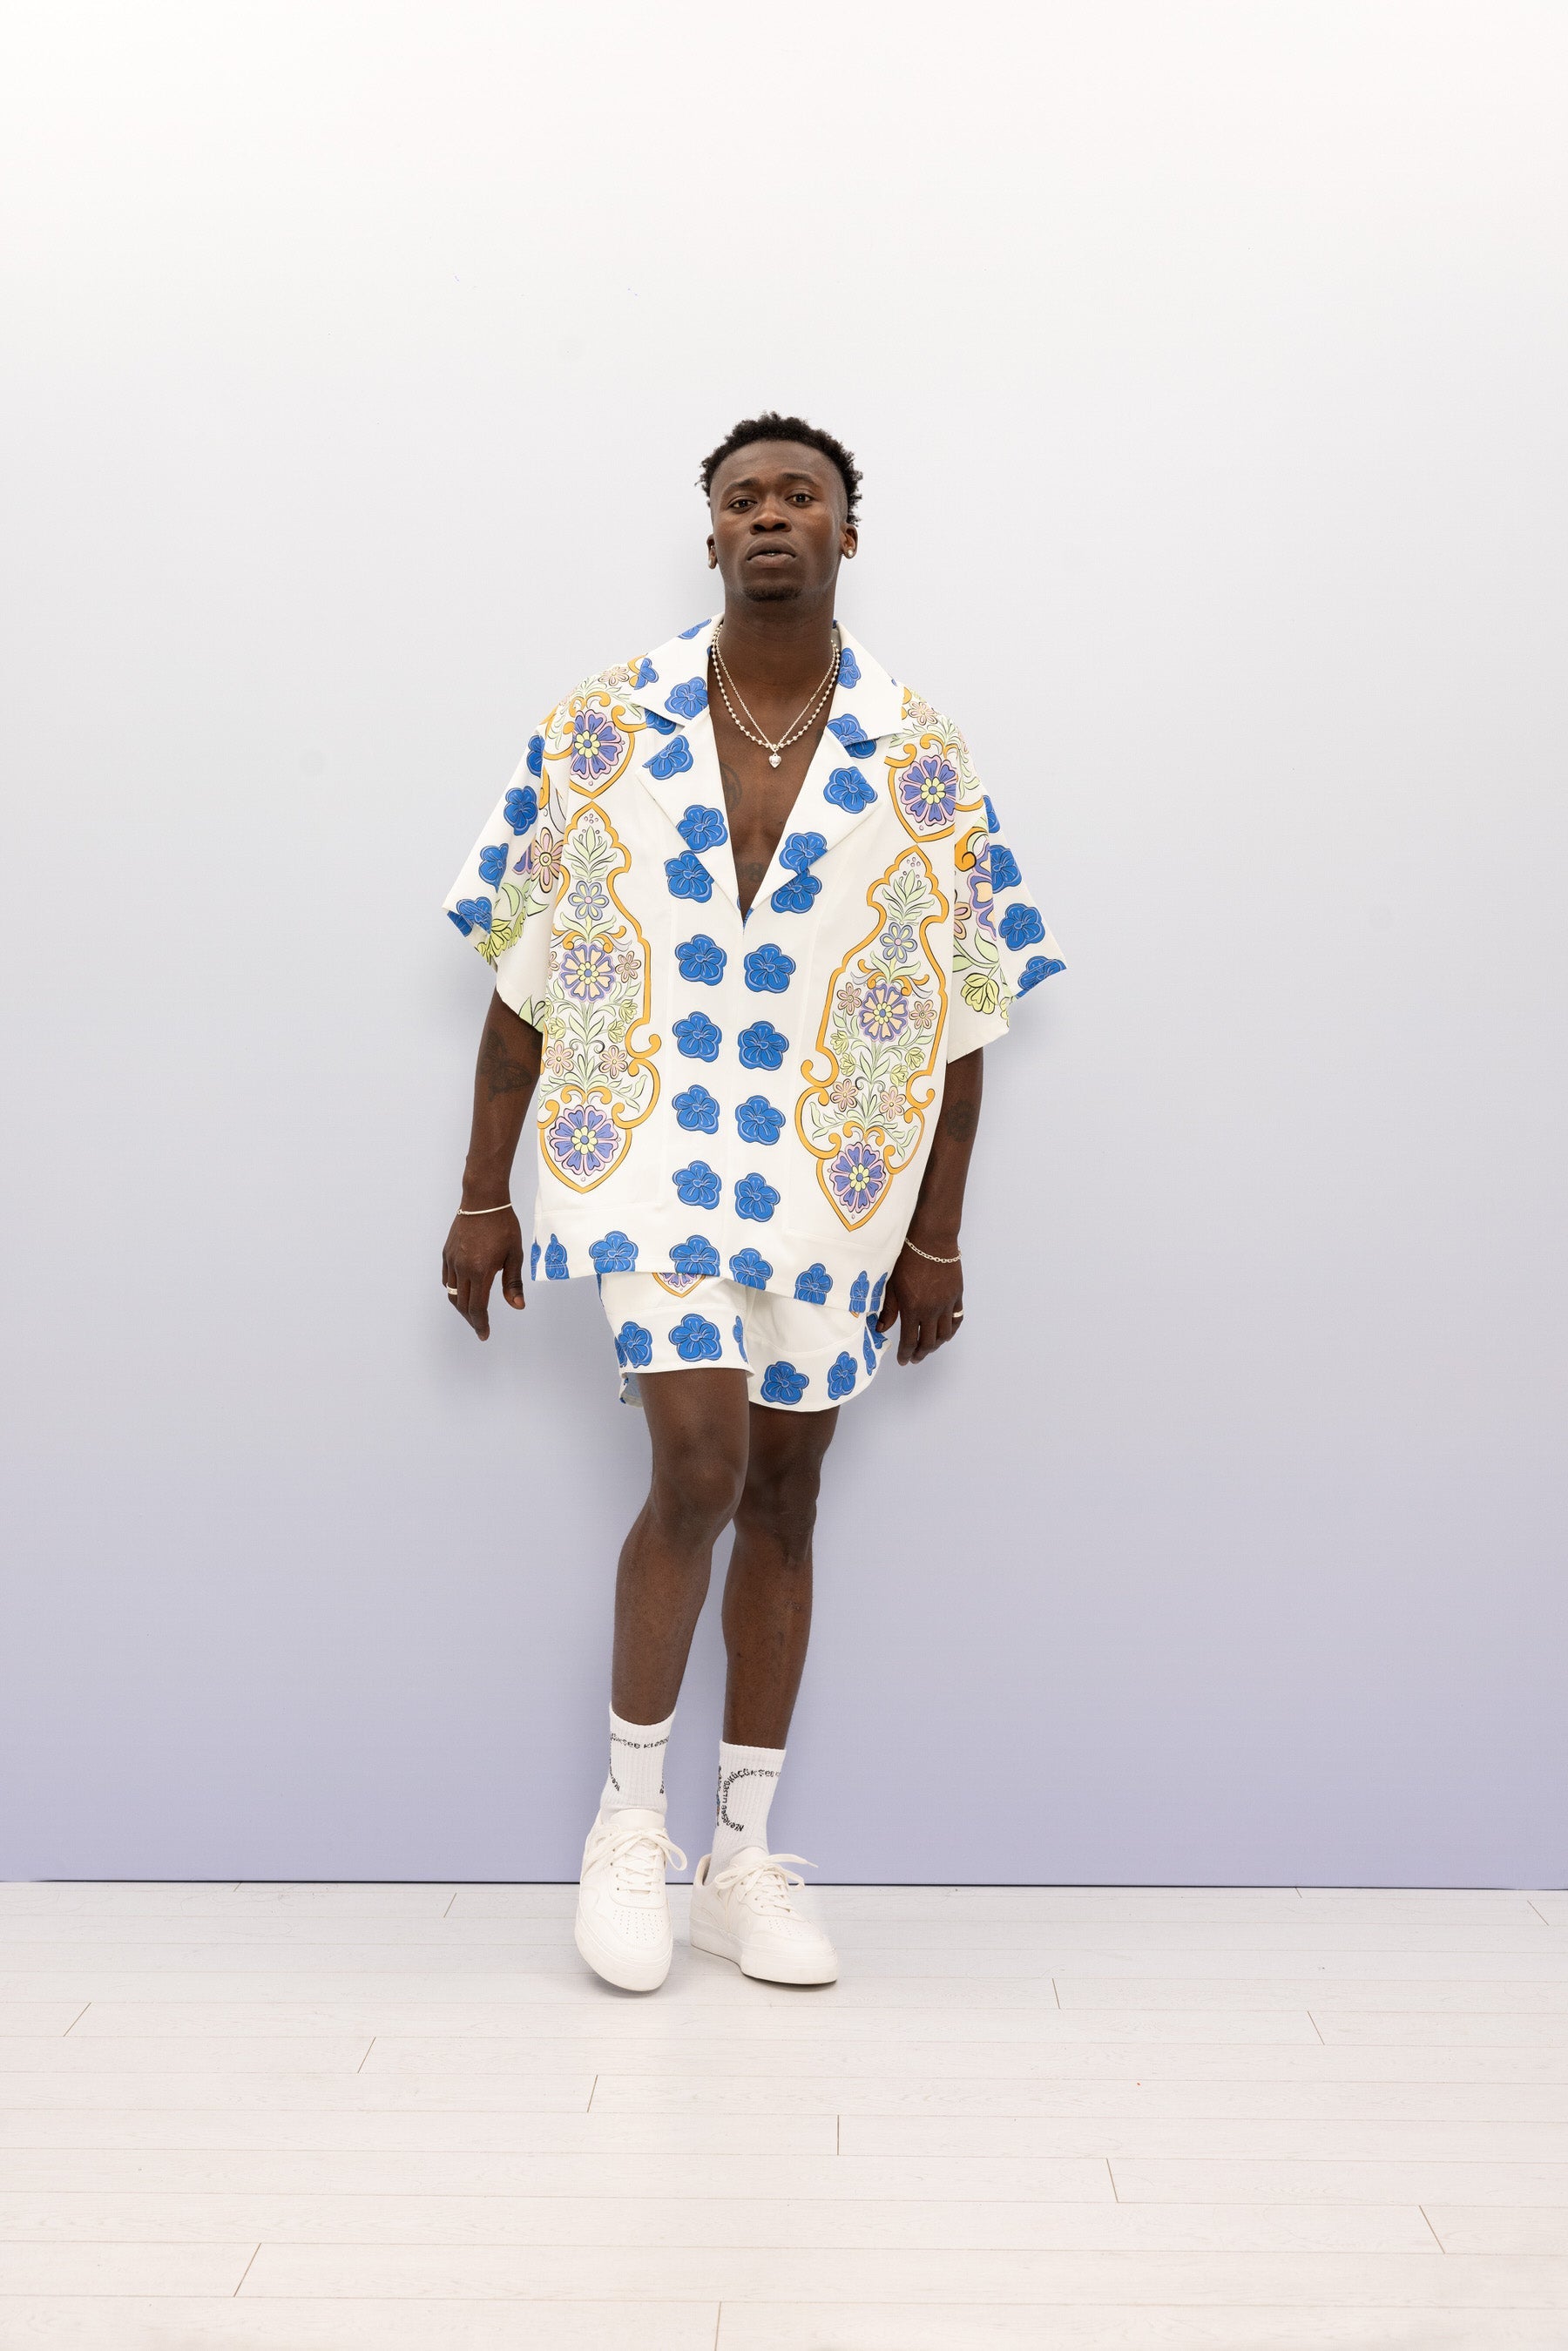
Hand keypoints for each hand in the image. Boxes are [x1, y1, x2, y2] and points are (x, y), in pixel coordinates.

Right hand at [442, 1206, 524, 1340]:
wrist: (482, 1200)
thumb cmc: (503, 1225)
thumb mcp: (514, 1254)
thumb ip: (513, 1282)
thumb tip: (517, 1306)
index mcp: (480, 1271)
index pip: (477, 1307)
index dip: (480, 1323)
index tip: (484, 1334)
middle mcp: (462, 1268)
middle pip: (462, 1304)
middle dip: (471, 1319)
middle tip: (481, 1326)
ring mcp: (451, 1260)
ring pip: (452, 1293)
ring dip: (462, 1306)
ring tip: (473, 1312)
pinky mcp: (447, 1253)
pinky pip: (446, 1279)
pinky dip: (454, 1290)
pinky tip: (463, 1290)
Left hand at [877, 1240, 963, 1364]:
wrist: (932, 1241)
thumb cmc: (907, 1260)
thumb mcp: (892, 1285)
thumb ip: (889, 1309)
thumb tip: (881, 1329)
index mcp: (913, 1309)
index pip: (910, 1341)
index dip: (906, 1354)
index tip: (903, 1360)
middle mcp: (932, 1311)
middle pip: (929, 1342)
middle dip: (921, 1353)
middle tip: (915, 1358)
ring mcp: (947, 1304)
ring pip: (945, 1334)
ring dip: (936, 1345)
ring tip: (928, 1347)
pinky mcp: (957, 1296)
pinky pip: (957, 1320)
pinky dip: (951, 1331)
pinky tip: (945, 1333)